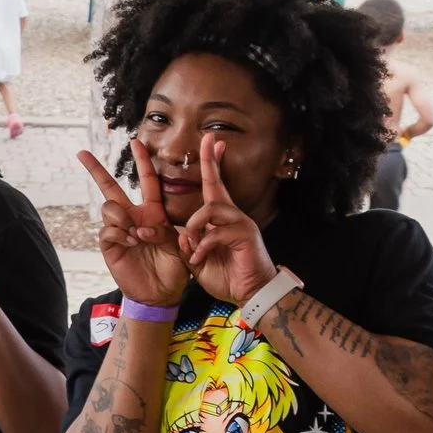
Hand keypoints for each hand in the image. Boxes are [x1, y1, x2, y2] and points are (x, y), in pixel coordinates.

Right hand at [78, 141, 188, 305]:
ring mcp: (119, 230)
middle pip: (109, 188)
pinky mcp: (109, 245)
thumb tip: (142, 228)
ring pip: (109, 208)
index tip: (135, 142)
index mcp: (152, 213)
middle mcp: (132, 217)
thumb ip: (164, 231)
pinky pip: (107, 230)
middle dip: (95, 169)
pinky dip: (119, 234)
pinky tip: (130, 243)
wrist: (161, 293)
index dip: (142, 162)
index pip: (147, 181)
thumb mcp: (178, 245)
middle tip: (82, 153)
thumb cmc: (173, 268)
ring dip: (122, 218)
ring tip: (136, 236)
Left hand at [174, 141, 277, 305]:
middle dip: (210, 160)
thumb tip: (182, 233)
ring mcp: (241, 223)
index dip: (211, 164)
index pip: (214, 186)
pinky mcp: (245, 236)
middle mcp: (233, 215)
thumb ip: (189, 246)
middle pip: (217, 183)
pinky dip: (202, 247)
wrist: (251, 294)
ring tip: (192, 246)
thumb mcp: (199, 261)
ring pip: (210, 208)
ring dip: (194, 227)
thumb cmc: (228, 277)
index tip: (211, 141)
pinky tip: (199, 259)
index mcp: (221, 219)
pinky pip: (215, 233)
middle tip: (209, 138)